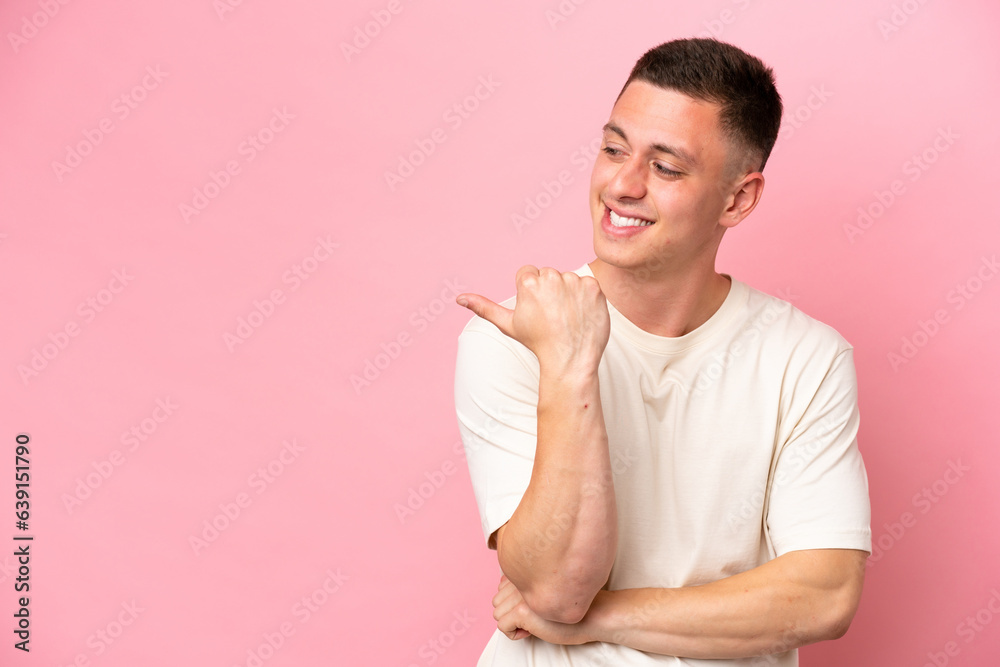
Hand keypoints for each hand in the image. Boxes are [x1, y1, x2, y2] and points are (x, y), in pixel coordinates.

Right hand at [456, 265, 609, 373]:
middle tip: (552, 316)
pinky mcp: (594, 287)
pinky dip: (586, 298)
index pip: (528, 274)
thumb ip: (484, 307)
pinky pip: (587, 285)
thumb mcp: (508, 324)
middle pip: (548, 275)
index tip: (537, 311)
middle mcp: (552, 277)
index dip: (531, 294)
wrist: (570, 360)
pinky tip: (581, 315)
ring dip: (569, 294)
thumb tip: (459, 298)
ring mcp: (575, 282)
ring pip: (568, 279)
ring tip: (567, 317)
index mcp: (529, 283)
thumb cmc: (537, 343)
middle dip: (550, 291)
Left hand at [492, 575, 590, 644]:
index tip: (533, 606)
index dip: (514, 602)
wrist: (594, 614)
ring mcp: (521, 595)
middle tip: (534, 616)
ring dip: (513, 623)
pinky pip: (503, 626)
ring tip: (533, 622)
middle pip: (496, 602)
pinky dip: (514, 634)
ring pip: (497, 614)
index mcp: (527, 571)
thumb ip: (528, 585)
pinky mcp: (523, 610)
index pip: (501, 587)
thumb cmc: (572, 605)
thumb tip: (505, 591)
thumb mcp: (547, 589)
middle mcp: (522, 580)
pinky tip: (531, 631)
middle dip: (511, 613)